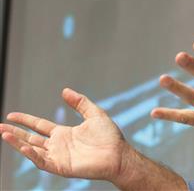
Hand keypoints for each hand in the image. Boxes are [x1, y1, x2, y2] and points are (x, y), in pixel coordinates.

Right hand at [0, 88, 129, 181]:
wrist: (119, 154)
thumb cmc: (109, 137)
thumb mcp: (94, 114)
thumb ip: (80, 102)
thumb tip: (64, 90)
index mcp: (64, 133)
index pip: (38, 126)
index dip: (25, 121)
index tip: (11, 115)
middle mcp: (58, 145)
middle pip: (30, 138)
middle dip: (15, 133)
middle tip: (0, 126)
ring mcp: (58, 157)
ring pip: (32, 150)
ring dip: (17, 143)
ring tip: (4, 134)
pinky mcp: (61, 167)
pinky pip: (42, 161)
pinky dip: (31, 155)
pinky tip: (23, 146)